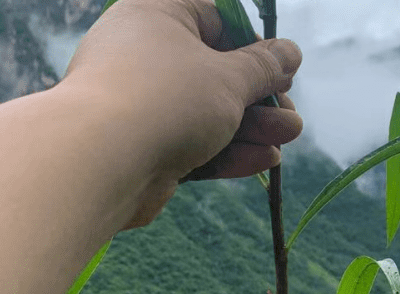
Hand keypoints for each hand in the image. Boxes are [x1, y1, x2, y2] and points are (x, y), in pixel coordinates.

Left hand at [62, 0, 302, 227]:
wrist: (100, 162)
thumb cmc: (167, 100)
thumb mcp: (229, 77)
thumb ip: (264, 67)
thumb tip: (290, 51)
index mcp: (159, 17)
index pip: (217, 21)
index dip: (255, 47)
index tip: (283, 72)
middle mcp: (146, 55)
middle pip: (217, 74)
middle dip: (261, 99)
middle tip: (290, 119)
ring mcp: (143, 104)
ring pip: (209, 113)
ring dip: (253, 128)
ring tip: (285, 140)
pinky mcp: (145, 147)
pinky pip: (193, 143)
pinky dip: (228, 151)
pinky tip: (263, 161)